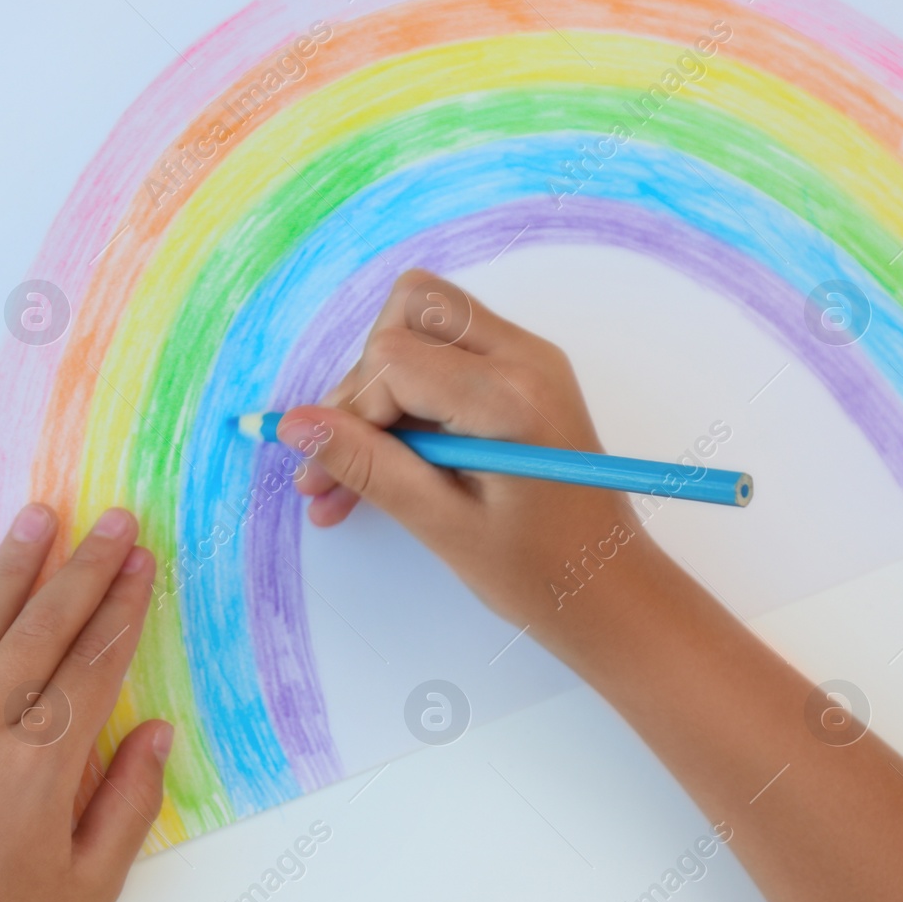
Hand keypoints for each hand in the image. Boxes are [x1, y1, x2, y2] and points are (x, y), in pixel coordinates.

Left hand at [0, 504, 171, 901]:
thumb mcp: (92, 887)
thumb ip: (129, 800)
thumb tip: (157, 729)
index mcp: (40, 770)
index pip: (93, 664)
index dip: (122, 607)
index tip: (141, 561)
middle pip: (40, 631)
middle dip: (82, 569)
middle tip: (110, 519)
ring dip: (8, 572)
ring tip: (37, 519)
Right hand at [281, 269, 651, 630]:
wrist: (609, 590)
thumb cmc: (538, 572)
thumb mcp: (441, 525)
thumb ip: (365, 466)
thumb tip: (293, 425)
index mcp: (510, 399)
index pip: (393, 356)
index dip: (351, 412)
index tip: (333, 474)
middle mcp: (525, 358)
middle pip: (410, 310)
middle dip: (363, 382)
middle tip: (339, 463)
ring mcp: (529, 359)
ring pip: (422, 325)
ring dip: (378, 390)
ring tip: (350, 475)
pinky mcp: (523, 374)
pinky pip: (445, 354)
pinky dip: (405, 398)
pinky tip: (381, 463)